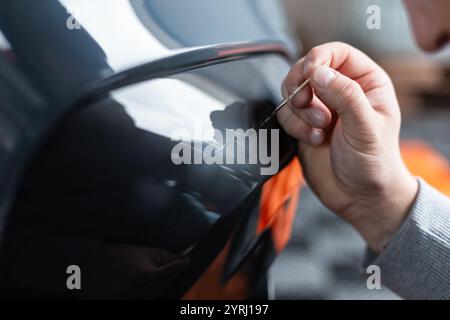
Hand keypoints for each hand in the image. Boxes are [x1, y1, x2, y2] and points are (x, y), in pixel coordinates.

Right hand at [278, 42, 418, 252]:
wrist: (359, 197)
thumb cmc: (374, 163)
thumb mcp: (365, 127)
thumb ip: (345, 96)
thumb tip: (319, 72)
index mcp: (365, 82)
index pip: (336, 53)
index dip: (318, 58)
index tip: (310, 74)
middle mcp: (340, 91)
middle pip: (307, 68)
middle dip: (303, 88)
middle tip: (310, 107)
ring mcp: (320, 108)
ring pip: (292, 91)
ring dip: (299, 111)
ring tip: (319, 130)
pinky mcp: (303, 125)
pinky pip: (286, 113)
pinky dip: (294, 126)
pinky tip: (313, 140)